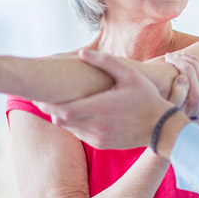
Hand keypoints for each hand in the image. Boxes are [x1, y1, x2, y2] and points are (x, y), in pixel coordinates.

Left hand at [36, 50, 178, 149]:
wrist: (161, 127)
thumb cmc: (146, 97)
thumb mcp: (129, 75)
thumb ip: (106, 62)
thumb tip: (82, 53)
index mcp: (101, 108)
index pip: (63, 110)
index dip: (47, 104)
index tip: (37, 96)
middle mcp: (96, 126)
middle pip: (61, 120)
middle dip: (51, 109)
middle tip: (42, 98)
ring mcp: (98, 137)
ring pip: (69, 128)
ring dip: (63, 117)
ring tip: (60, 103)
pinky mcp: (102, 144)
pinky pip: (80, 134)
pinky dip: (75, 124)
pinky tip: (79, 114)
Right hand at [164, 52, 198, 119]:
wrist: (179, 135)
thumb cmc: (170, 121)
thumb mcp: (170, 108)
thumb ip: (177, 93)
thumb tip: (183, 77)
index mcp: (197, 97)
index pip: (189, 69)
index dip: (177, 60)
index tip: (167, 57)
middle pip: (198, 68)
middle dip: (184, 58)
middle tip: (172, 55)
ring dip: (195, 60)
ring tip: (184, 55)